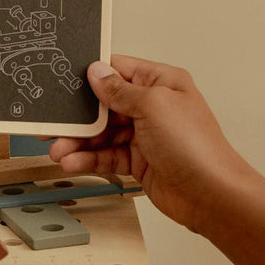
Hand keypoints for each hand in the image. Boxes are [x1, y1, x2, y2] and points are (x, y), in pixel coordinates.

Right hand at [50, 55, 252, 232]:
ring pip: (102, 134)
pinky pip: (107, 156)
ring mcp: (145, 135)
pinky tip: (74, 162)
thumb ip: (119, 90)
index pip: (118, 70)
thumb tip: (97, 72)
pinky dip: (88, 159)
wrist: (211, 194)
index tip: (64, 83)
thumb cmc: (196, 146)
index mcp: (161, 83)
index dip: (92, 76)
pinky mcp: (139, 161)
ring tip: (58, 151)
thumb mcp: (152, 106)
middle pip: (105, 105)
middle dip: (78, 117)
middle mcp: (153, 106)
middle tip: (53, 125)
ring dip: (79, 142)